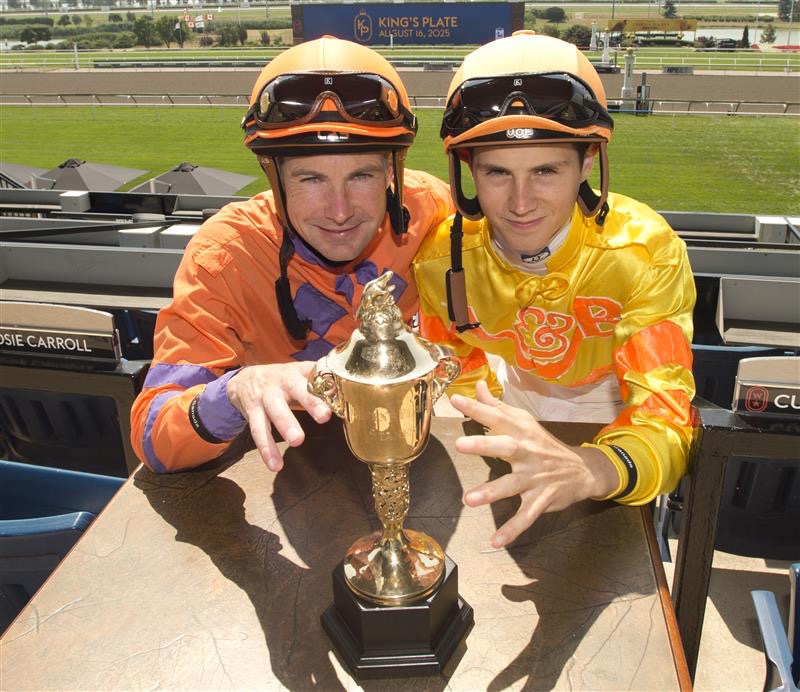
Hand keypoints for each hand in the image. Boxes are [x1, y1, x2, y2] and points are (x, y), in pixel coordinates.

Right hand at [227, 362, 331, 471]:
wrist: (245, 379)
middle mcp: (281, 382)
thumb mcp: (300, 373)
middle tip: (324, 417)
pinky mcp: (252, 412)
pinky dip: (267, 450)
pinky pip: (258, 431)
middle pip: (295, 389)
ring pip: (273, 411)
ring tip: (297, 441)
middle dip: (309, 402)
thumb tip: (351, 391)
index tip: (341, 397)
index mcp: (296, 373)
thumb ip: (322, 381)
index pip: (314, 377)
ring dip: (285, 426)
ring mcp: (264, 397)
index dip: (328, 385)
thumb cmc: (282, 379)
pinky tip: (275, 466)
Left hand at [450, 381, 618, 547]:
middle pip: (505, 446)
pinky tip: (496, 541)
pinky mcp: (542, 499)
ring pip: (513, 484)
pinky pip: (527, 516)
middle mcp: (528, 452)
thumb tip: (477, 385)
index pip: (496, 417)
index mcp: (521, 431)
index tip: (455, 400)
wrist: (583, 470)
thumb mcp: (523, 423)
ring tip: (469, 499)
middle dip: (484, 445)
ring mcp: (535, 477)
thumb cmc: (543, 444)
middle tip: (460, 445)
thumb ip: (497, 407)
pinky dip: (512, 530)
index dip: (477, 408)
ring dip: (492, 492)